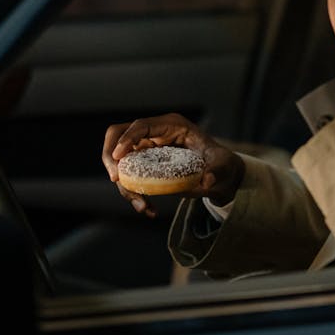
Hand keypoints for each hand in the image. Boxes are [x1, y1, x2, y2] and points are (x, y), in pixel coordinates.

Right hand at [102, 113, 245, 217]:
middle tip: (115, 180)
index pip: (141, 125)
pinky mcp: (145, 164)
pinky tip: (148, 209)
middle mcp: (156, 134)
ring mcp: (147, 148)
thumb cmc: (222, 163)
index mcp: (172, 125)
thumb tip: (207, 180)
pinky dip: (133, 193)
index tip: (119, 158)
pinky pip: (130, 177)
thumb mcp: (224, 165)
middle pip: (118, 135)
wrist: (222, 175)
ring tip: (142, 206)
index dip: (127, 139)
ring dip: (124, 185)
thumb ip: (217, 170)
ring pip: (121, 160)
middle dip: (111, 157)